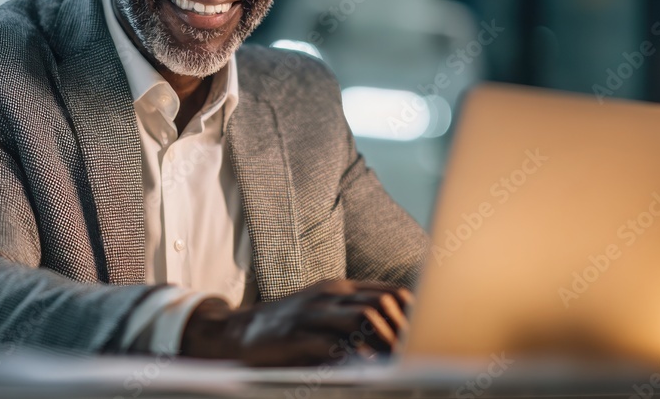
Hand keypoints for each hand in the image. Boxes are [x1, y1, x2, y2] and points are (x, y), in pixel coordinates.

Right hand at [180, 279, 413, 365]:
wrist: (237, 331)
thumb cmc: (286, 325)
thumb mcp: (321, 310)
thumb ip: (351, 314)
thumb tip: (393, 334)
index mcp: (338, 289)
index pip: (389, 292)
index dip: (412, 315)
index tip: (422, 339)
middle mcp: (328, 296)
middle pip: (381, 304)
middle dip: (402, 332)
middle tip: (412, 358)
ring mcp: (312, 314)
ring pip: (362, 319)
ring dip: (384, 343)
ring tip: (396, 365)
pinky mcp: (296, 336)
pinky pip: (332, 344)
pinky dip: (354, 358)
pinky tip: (366, 371)